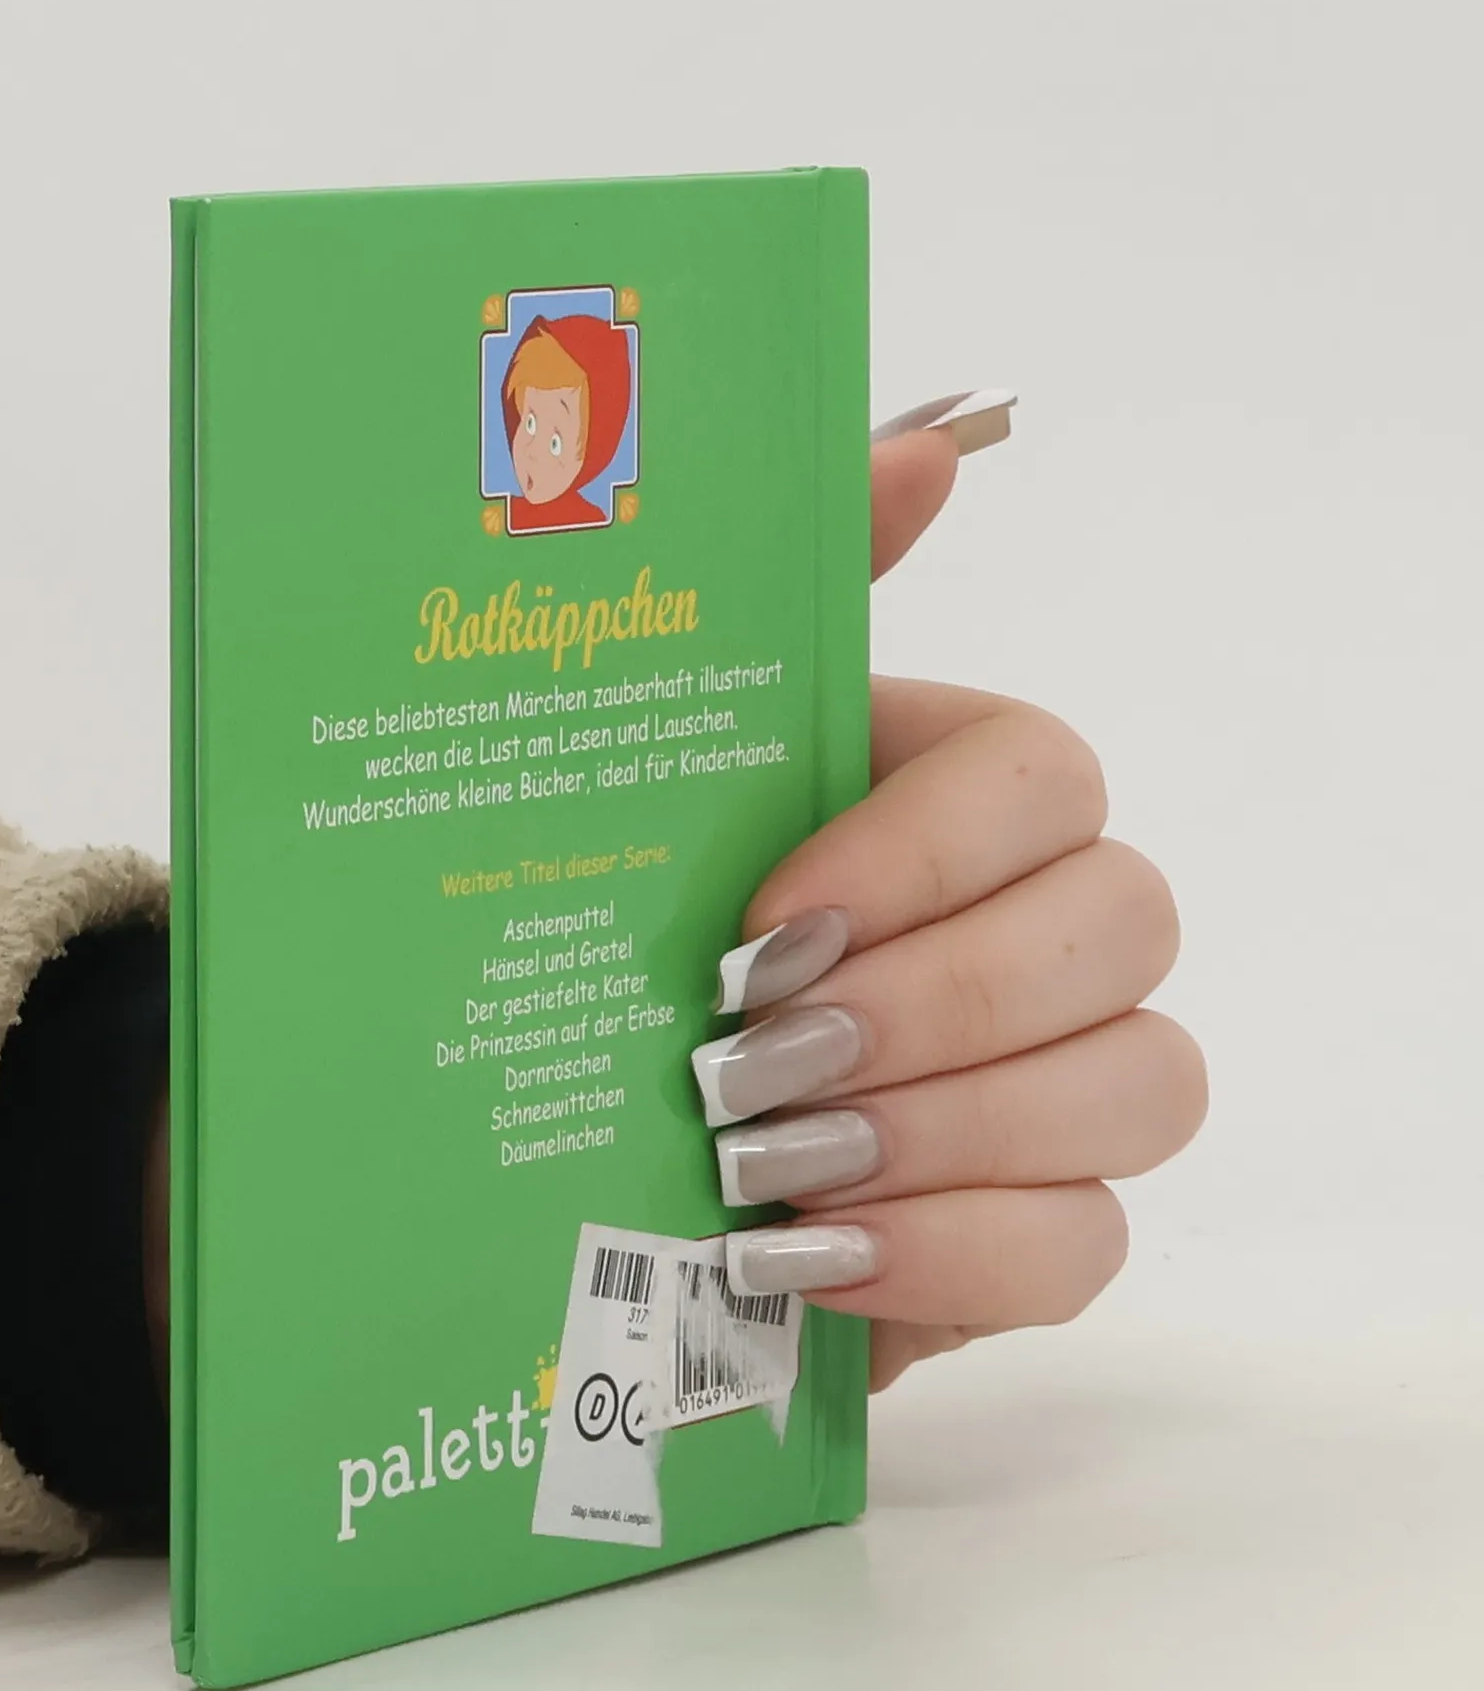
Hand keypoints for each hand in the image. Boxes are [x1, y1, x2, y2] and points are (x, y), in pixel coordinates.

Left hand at [699, 412, 1206, 1390]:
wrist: (544, 1142)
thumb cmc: (610, 941)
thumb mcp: (658, 765)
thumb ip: (797, 598)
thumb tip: (927, 437)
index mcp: (947, 799)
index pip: (1046, 777)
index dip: (924, 852)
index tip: (762, 927)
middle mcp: (1036, 928)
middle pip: (1125, 926)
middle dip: (936, 999)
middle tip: (752, 1057)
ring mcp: (1056, 1086)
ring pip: (1147, 1085)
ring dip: (949, 1126)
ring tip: (770, 1160)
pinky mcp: (1031, 1231)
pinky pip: (1089, 1246)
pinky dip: (955, 1254)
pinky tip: (811, 1252)